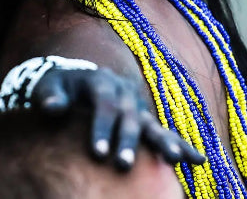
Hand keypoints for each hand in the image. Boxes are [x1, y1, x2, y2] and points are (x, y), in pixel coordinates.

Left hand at [0, 57, 204, 169]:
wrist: (76, 82)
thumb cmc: (59, 88)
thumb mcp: (49, 87)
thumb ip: (50, 97)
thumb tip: (51, 108)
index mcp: (102, 81)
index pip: (105, 104)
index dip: (103, 127)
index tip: (98, 153)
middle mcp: (125, 92)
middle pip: (130, 116)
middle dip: (129, 141)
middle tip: (123, 165)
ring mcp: (138, 107)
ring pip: (153, 125)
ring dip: (163, 143)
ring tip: (172, 160)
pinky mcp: (145, 121)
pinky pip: (164, 134)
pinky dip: (181, 146)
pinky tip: (198, 161)